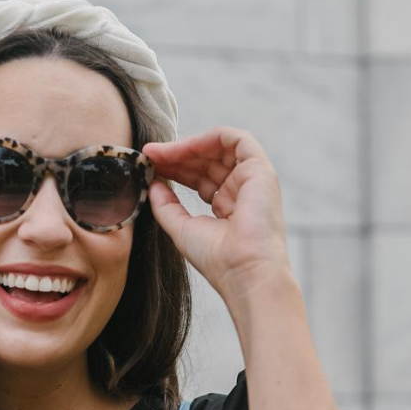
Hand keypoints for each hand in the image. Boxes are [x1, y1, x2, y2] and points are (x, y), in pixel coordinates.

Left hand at [142, 126, 291, 299]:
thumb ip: (166, 205)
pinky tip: (184, 147)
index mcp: (228, 207)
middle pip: (207, 161)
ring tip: (160, 153)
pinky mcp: (261, 170)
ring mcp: (253, 179)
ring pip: (219, 147)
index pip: (199, 178)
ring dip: (188, 146)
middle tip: (149, 155)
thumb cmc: (218, 260)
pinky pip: (236, 139)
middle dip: (176, 155)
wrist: (243, 272)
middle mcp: (242, 191)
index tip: (150, 166)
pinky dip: (209, 138)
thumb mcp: (182, 228)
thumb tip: (153, 183)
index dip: (174, 169)